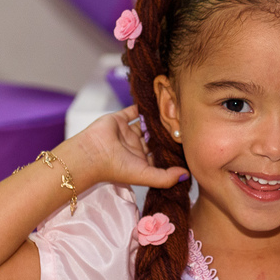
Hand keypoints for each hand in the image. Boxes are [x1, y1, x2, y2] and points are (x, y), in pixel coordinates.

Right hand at [71, 105, 188, 189]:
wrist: (92, 154)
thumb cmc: (117, 168)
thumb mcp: (146, 176)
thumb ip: (166, 177)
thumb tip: (187, 175)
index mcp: (142, 161)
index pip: (160, 154)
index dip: (172, 149)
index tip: (188, 143)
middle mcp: (136, 146)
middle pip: (155, 137)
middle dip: (166, 132)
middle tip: (184, 123)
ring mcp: (128, 132)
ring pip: (146, 123)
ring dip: (157, 118)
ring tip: (173, 110)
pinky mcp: (120, 118)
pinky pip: (134, 110)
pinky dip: (144, 106)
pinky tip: (157, 101)